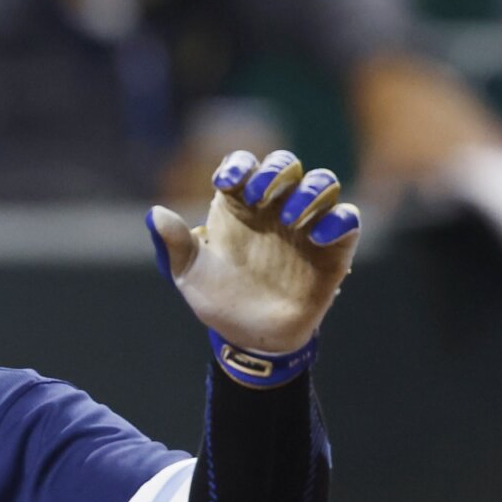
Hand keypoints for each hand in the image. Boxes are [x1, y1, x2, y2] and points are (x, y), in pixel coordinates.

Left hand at [147, 148, 362, 355]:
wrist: (249, 337)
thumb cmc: (218, 298)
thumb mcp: (189, 273)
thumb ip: (174, 243)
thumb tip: (154, 213)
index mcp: (240, 204)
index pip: (244, 166)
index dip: (238, 165)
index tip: (225, 182)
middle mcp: (275, 206)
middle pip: (285, 164)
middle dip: (274, 171)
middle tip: (260, 195)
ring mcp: (307, 223)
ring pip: (322, 182)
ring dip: (309, 190)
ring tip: (290, 218)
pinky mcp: (334, 246)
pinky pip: (346, 218)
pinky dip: (337, 219)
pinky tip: (316, 235)